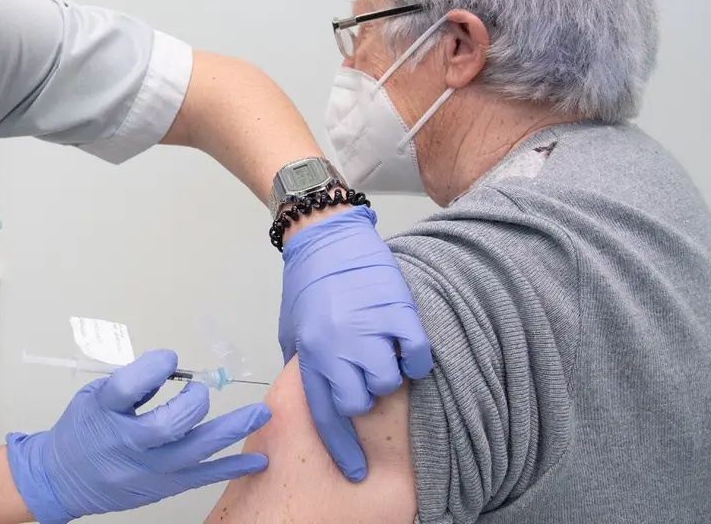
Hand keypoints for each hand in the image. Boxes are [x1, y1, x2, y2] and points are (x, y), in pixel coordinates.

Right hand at [6, 350, 271, 522]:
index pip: (128, 388)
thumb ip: (132, 383)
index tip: (170, 358)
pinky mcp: (161, 487)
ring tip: (260, 413)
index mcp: (103, 413)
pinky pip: (202, 478)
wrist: (61, 480)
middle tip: (200, 391)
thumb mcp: (93, 397)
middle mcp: (125, 443)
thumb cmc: (81, 432)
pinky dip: (232, 468)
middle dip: (194, 403)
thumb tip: (174, 369)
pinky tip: (258, 460)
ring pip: (194, 452)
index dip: (153, 368)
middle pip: (168, 425)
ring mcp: (146, 470)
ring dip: (231, 430)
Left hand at [278, 206, 431, 481]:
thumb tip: (324, 401)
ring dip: (388, 375)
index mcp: (310, 355)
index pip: (328, 415)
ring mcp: (369, 330)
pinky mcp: (397, 312)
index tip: (356, 471)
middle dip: (365, 397)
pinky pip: (415, 356)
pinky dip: (414, 358)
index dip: (343, 448)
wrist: (327, 240)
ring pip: (389, 383)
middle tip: (366, 376)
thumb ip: (309, 367)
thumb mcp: (295, 333)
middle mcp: (338, 347)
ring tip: (383, 353)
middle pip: (360, 403)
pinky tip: (405, 346)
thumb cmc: (309, 286)